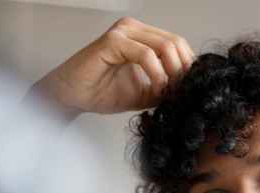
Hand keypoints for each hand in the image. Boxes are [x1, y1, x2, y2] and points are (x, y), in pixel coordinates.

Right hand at [30, 17, 194, 116]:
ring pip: (165, 46)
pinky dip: (156, 75)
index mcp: (142, 37)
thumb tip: (188, 92)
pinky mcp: (113, 41)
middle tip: (182, 93)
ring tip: (168, 94)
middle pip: (176, 42)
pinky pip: (146, 55)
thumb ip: (164, 88)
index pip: (178, 44)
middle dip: (184, 70)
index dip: (188, 67)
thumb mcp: (143, 93)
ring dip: (172, 73)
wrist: (71, 97)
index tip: (189, 91)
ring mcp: (123, 32)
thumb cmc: (100, 93)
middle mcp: (134, 29)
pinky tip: (155, 90)